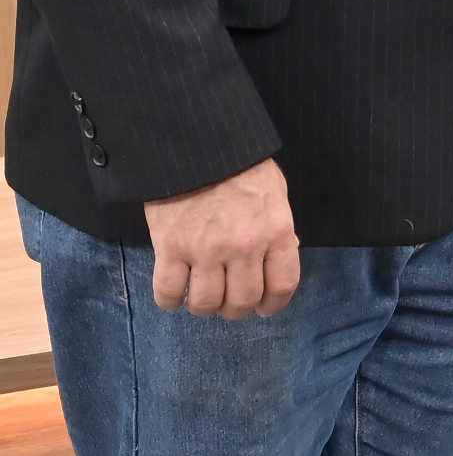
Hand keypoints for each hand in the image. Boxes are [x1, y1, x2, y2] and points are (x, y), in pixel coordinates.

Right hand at [145, 158, 299, 319]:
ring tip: (202, 296)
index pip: (282, 285)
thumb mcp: (275, 194)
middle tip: (228, 302)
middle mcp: (244, 247)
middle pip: (242, 301)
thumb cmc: (242, 167)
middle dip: (236, 309)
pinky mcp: (170, 248)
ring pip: (206, 304)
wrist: (199, 146)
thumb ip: (278, 229)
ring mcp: (205, 250)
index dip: (273, 305)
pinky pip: (168, 293)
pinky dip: (170, 301)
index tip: (264, 309)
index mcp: (276, 232)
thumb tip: (280, 258)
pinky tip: (175, 293)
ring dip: (204, 307)